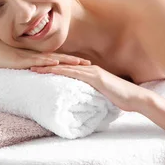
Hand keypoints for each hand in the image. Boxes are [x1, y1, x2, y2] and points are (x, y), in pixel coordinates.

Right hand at [0, 37, 90, 69]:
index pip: (57, 58)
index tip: (84, 63)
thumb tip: (35, 73)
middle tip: (91, 64)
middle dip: (75, 61)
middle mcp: (36, 54)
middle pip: (59, 58)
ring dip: (67, 61)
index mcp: (36, 55)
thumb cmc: (0, 55)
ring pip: (52, 59)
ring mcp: (29, 56)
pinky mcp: (21, 59)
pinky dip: (48, 62)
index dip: (71, 60)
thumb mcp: (18, 62)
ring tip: (80, 64)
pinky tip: (57, 64)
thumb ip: (27, 66)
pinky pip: (37, 61)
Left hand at [31, 64, 148, 111]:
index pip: (66, 68)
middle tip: (29, 65)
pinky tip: (50, 71)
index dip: (51, 67)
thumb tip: (80, 99)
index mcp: (89, 72)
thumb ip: (90, 93)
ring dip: (48, 67)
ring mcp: (91, 72)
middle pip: (62, 65)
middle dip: (45, 65)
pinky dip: (61, 71)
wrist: (135, 98)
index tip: (37, 69)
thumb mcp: (101, 94)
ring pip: (65, 67)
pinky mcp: (94, 77)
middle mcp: (88, 68)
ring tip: (33, 68)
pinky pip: (74, 73)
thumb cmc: (120, 98)